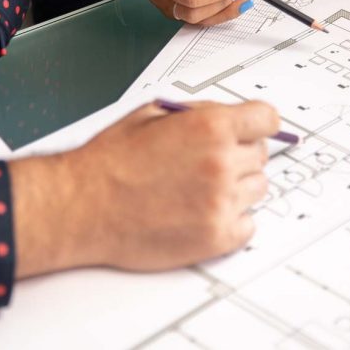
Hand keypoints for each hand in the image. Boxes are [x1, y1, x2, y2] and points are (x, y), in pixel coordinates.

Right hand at [9, 100, 278, 277]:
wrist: (82, 206)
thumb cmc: (109, 162)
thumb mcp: (151, 114)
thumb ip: (196, 113)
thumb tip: (225, 116)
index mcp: (209, 126)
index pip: (267, 119)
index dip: (257, 124)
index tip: (253, 131)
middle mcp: (221, 163)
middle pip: (261, 156)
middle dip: (239, 156)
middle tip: (208, 164)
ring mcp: (221, 202)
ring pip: (257, 190)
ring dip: (237, 188)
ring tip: (200, 190)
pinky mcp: (216, 237)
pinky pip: (249, 225)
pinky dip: (233, 221)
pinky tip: (204, 212)